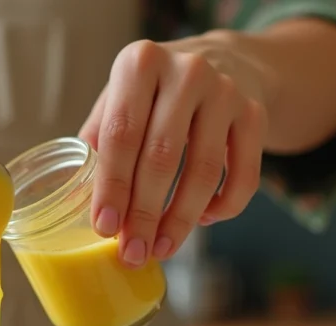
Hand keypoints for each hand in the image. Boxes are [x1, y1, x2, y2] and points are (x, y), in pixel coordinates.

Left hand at [79, 34, 269, 267]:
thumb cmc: (157, 92)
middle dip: (145, 214)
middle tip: (132, 252)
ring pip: (204, 171)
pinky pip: (243, 176)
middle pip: (162, 157)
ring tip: (162, 248)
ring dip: (181, 219)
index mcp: (140, 63)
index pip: (122, 133)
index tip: (106, 228)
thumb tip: (79, 202)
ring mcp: (226, 91)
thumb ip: (98, 141)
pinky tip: (203, 220)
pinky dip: (223, 207)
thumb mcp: (121, 97)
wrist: (227, 61)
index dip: (113, 186)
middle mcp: (186, 71)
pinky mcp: (256, 114)